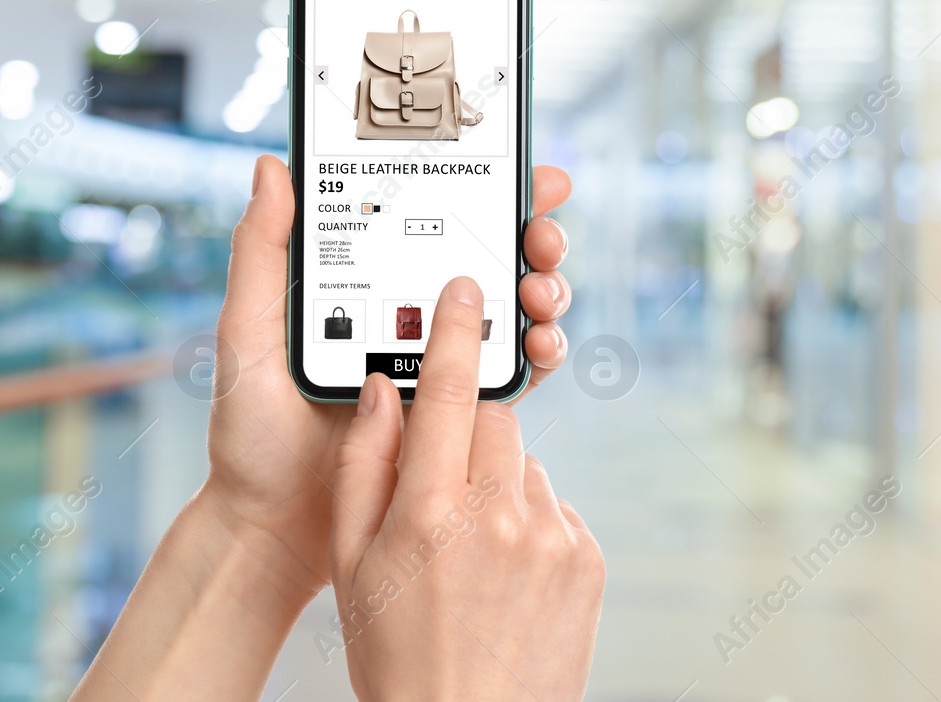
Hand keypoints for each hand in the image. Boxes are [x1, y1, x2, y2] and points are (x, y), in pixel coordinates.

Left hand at [204, 156, 573, 593]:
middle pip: (486, 256)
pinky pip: (510, 375)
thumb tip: (272, 168)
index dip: (484, 188)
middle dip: (530, 236)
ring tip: (539, 292)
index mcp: (363, 285)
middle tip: (542, 236)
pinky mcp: (457, 413)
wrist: (274, 528)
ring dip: (541, 289)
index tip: (521, 170)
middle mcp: (405, 315)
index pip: (431, 218)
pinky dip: (538, 352)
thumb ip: (261, 254)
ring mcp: (435, 363)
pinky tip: (540, 344)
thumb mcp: (247, 333)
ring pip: (508, 308)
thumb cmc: (249, 432)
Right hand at [328, 277, 604, 700]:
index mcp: (429, 512)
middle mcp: (498, 515)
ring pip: (523, 465)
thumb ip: (364, 467)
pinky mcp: (587, 558)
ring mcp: (552, 537)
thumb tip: (383, 388)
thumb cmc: (397, 654)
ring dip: (497, 484)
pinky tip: (505, 575)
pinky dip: (530, 522)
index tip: (467, 286)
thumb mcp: (352, 565)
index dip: (457, 329)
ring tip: (470, 555)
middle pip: (493, 419)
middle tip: (441, 486)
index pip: (448, 391)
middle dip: (468, 431)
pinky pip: (553, 507)